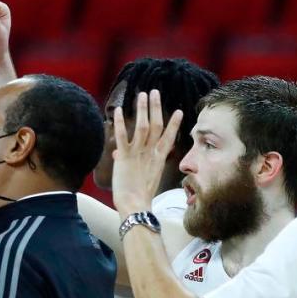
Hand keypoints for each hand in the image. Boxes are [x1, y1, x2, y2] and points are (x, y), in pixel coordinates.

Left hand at [112, 90, 183, 217]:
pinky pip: (123, 136)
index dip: (174, 124)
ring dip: (142, 109)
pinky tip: (118, 110)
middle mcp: (150, 153)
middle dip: (156, 107)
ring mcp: (138, 154)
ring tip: (142, 94)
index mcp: (158, 159)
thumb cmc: (139, 196)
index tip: (179, 111)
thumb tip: (117, 153)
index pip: (169, 137)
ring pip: (142, 126)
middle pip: (156, 125)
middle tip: (154, 92)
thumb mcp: (141, 177)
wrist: (135, 205)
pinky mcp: (125, 157)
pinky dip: (121, 122)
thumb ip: (130, 162)